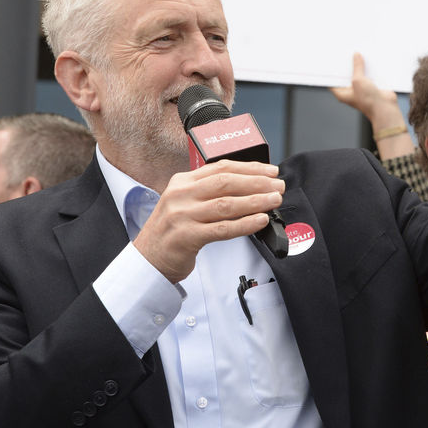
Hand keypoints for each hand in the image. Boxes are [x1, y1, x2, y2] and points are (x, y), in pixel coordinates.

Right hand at [132, 160, 283, 282]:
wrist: (148, 260)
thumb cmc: (172, 232)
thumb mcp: (185, 204)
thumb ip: (209, 193)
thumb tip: (251, 187)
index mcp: (182, 182)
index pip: (221, 167)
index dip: (250, 167)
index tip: (271, 171)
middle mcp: (180, 195)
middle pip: (226, 182)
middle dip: (257, 182)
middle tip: (278, 186)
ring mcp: (182, 215)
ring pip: (226, 204)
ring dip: (255, 201)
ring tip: (274, 200)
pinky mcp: (186, 237)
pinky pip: (222, 228)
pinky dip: (245, 224)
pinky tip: (260, 220)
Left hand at [330, 53, 413, 158]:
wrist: (386, 109)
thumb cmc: (368, 100)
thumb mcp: (358, 80)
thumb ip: (357, 67)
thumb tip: (356, 55)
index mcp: (342, 93)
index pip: (334, 79)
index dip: (333, 69)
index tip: (332, 58)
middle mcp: (351, 91)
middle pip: (347, 75)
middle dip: (348, 64)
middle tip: (346, 51)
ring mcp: (362, 89)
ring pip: (359, 73)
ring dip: (360, 65)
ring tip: (358, 51)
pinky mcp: (372, 86)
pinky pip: (369, 74)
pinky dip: (370, 68)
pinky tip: (370, 58)